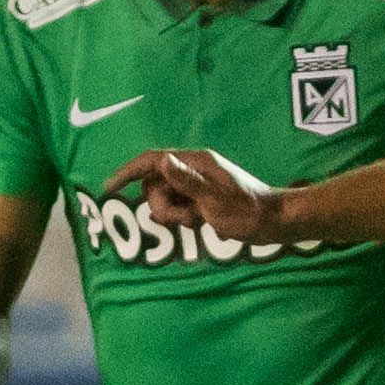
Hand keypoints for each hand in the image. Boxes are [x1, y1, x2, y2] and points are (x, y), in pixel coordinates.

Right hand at [114, 147, 287, 246]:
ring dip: (173, 214)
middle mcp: (194, 170)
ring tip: (197, 222)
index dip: (127, 172)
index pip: (152, 160)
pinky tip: (201, 224)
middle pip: (154, 184)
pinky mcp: (201, 199)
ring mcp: (197, 185)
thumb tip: (162, 161)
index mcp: (196, 162)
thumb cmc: (250, 211)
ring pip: (164, 199)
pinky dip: (182, 218)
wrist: (275, 223)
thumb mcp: (216, 199)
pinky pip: (177, 207)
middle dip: (161, 205)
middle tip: (186, 219)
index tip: (109, 188)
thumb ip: (188, 181)